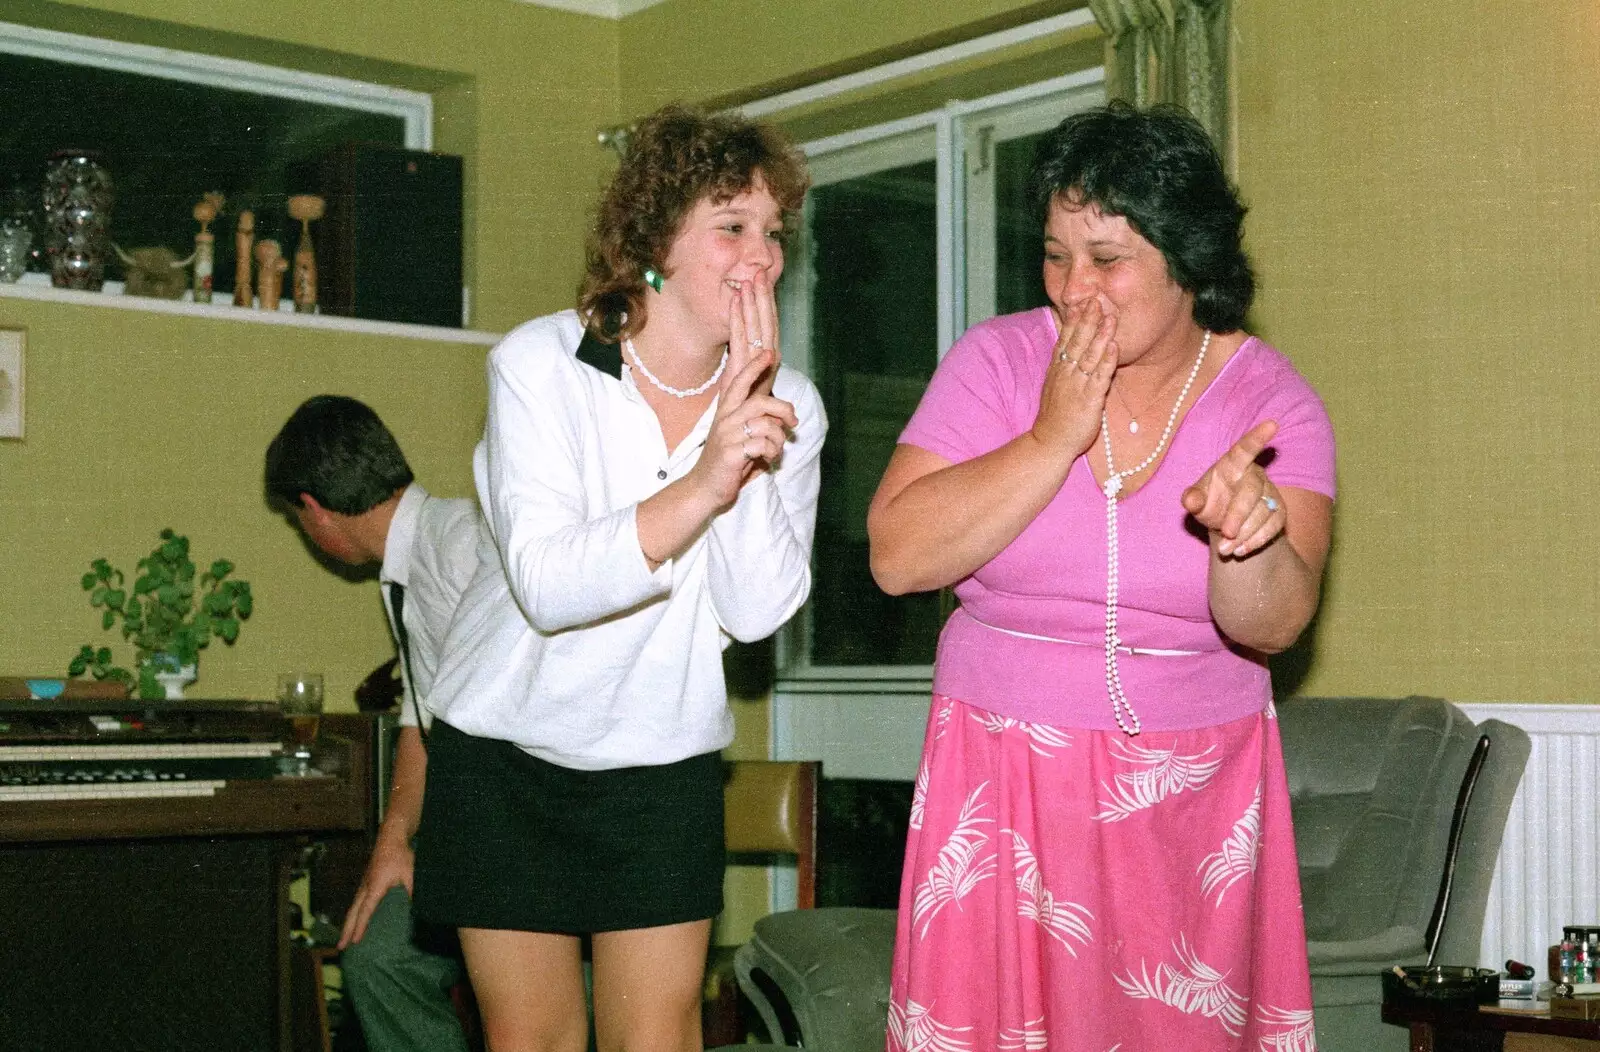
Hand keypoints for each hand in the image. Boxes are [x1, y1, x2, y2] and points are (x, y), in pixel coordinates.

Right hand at [337, 834, 414, 947]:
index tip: (355, 941)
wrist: (391, 837)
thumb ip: (413, 891)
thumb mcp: (410, 873)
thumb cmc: (400, 855)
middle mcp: (365, 887)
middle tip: (340, 947)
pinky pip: (356, 901)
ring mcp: (364, 884)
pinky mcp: (366, 882)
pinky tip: (355, 920)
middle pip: (352, 912)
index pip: (366, 911)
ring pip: (353, 907)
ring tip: (344, 939)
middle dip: (346, 930)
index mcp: (375, 886)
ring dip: (347, 923)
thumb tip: (420, 908)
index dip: (360, 927)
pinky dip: (353, 914)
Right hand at [692, 347, 798, 509]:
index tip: (769, 353)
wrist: (705, 487)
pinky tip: (767, 461)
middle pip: (761, 402)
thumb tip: (786, 415)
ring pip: (766, 425)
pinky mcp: (731, 454)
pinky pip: (762, 446)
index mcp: (726, 411)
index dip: (754, 366)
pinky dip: (771, 454)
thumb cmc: (728, 461)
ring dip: (778, 440)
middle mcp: (725, 419)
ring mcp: (727, 436)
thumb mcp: (742, 435)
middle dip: (784, 410)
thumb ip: (760, 421)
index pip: (739, 382)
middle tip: (793, 423)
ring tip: (775, 451)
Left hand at [728, 268, 778, 397]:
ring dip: (752, 303)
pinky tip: (734, 303)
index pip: (769, 323)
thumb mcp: (748, 376)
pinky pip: (741, 339)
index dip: (766, 301)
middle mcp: (768, 357)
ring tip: (748, 282)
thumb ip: (748, 357)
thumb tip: (742, 335)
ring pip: (757, 326)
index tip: (763, 279)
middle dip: (763, 296)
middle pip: (767, 320)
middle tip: (759, 272)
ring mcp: (758, 363)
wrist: (749, 431)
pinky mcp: (745, 370)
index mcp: (769, 356)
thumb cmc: (747, 404)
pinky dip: (737, 319)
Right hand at [1032, 300, 1116, 459]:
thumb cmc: (1054, 417)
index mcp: (1057, 370)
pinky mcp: (1089, 400)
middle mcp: (1065, 374)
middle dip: (1087, 320)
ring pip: (1089, 356)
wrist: (1049, 443)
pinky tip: (1114, 347)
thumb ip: (1062, 369)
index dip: (1073, 320)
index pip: (1065, 340)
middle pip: (1077, 342)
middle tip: (1096, 300)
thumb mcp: (1054, 387)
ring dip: (1100, 335)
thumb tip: (1069, 352)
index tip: (1080, 302)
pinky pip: (1099, 377)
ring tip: (1110, 316)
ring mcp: (1077, 386)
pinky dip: (1107, 361)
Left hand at [1181, 419, 1283, 556]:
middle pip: (1252, 491)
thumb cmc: (1209, 503)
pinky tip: (1240, 550)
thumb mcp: (1197, 501)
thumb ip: (1192, 499)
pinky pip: (1274, 526)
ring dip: (1245, 533)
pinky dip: (1257, 540)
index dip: (1257, 437)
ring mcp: (1269, 493)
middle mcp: (1254, 475)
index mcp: (1233, 464)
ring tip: (1225, 548)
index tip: (1272, 423)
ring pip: (1264, 512)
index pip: (1244, 449)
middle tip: (1225, 534)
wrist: (1224, 526)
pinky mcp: (1279, 512)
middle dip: (1239, 515)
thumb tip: (1189, 500)